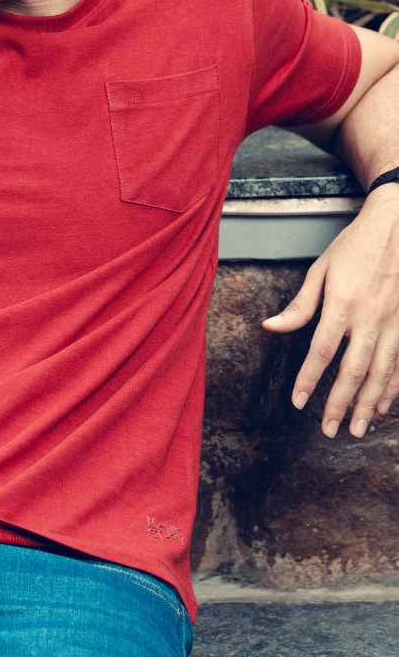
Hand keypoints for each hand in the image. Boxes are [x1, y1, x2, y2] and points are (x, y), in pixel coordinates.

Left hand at [262, 187, 398, 437]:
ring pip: (382, 374)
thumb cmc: (356, 246)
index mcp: (343, 304)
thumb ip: (300, 305)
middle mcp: (371, 318)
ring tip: (358, 429)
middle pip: (354, 371)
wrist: (398, 227)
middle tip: (329, 430)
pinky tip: (385, 405)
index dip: (309, 379)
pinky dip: (394, 388)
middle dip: (340, 405)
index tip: (298, 402)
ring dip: (369, 405)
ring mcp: (395, 324)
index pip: (321, 351)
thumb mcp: (321, 269)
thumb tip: (271, 327)